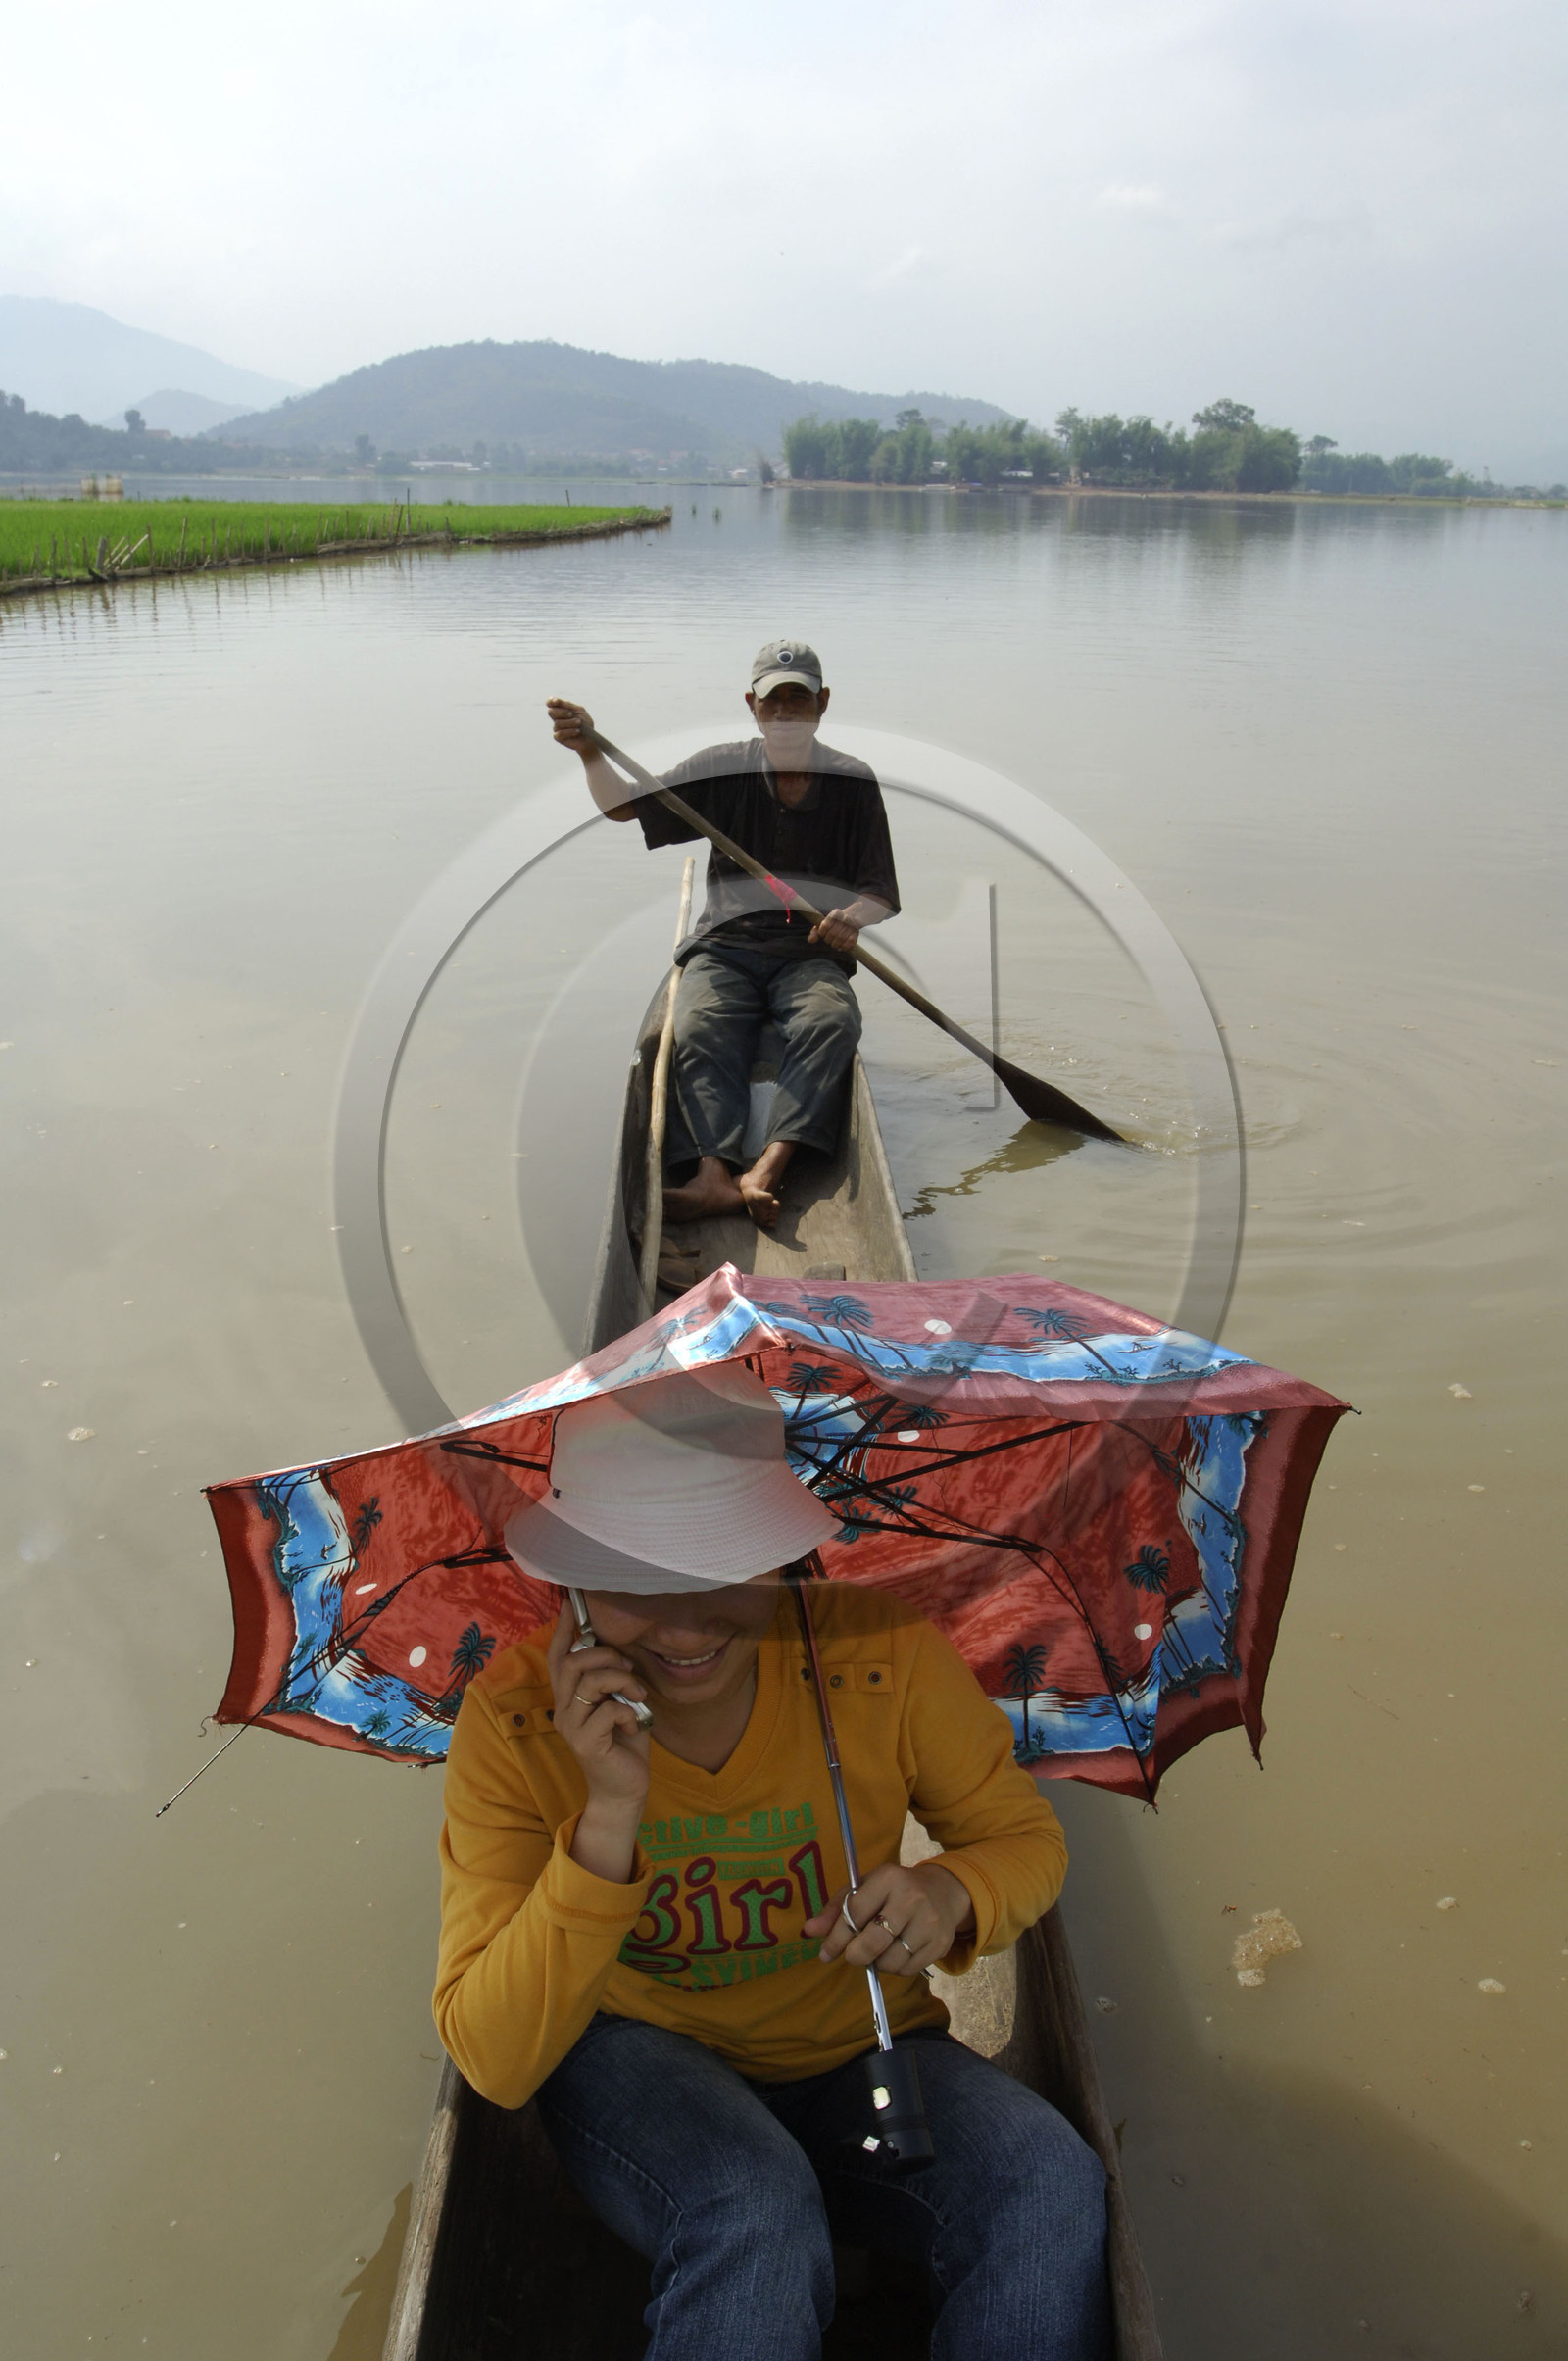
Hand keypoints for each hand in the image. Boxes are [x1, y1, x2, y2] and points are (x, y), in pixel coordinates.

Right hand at [545, 1602, 650, 1836]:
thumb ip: (611, 1680)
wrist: (626, 1790)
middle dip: (605, 1655)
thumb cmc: (625, 1743)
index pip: (557, 1658)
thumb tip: (616, 1652)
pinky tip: (634, 1725)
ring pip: (590, 1682)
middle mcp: (564, 1710)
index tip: (570, 1605)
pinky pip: (608, 1710)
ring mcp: (571, 1727)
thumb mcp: (619, 1703)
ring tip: (637, 1695)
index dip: (563, 1631)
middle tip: (628, 1669)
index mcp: (569, 1698)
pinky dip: (628, 1712)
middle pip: (572, 1663)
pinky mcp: (585, 1743)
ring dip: (622, 1681)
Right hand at [546, 697, 595, 757]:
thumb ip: (568, 705)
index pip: (550, 703)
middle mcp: (557, 718)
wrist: (591, 738)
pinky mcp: (558, 738)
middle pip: (551, 712)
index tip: (556, 701)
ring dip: (570, 722)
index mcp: (561, 709)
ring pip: (557, 723)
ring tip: (579, 723)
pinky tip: (577, 731)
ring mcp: (557, 728)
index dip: (550, 701)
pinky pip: (560, 733)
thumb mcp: (579, 710)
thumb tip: (555, 700)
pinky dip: (570, 731)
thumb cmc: (585, 723)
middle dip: (562, 712)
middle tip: (571, 714)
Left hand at [804, 1859, 975, 1977]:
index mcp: (888, 1878)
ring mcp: (929, 1922)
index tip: (825, 1953)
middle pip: (872, 1942)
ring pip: (890, 1961)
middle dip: (855, 1955)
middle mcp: (911, 1898)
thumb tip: (808, 1931)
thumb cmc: (893, 1891)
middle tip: (853, 1955)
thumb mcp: (864, 1889)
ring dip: (877, 1962)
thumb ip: (835, 1910)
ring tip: (879, 1949)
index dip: (835, 1938)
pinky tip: (897, 1951)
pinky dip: (896, 1967)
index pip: (854, 1914)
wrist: (942, 1892)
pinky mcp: (940, 1944)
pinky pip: (907, 1969)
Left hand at [807, 907, 859, 955]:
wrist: (852, 919)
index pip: (826, 925)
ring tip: (833, 945)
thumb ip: (815, 932)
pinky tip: (840, 948)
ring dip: (835, 945)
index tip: (822, 934)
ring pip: (841, 938)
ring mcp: (852, 925)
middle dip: (828, 940)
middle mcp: (845, 917)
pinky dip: (844, 947)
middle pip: (833, 933)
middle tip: (828, 941)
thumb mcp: (823, 925)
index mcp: (836, 913)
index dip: (822, 933)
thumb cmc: (834, 924)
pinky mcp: (857, 933)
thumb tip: (810, 940)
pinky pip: (850, 942)